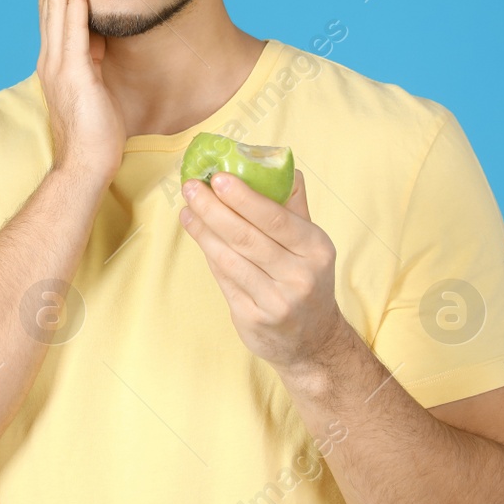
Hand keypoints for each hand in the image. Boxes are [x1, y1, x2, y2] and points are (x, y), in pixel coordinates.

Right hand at [36, 0, 124, 187]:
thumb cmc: (94, 133)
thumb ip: (92, 58)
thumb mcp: (94, 85)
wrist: (85, 165)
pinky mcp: (73, 73)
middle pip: (48, 2)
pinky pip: (72, 28)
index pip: (52, 11)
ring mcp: (59, 64)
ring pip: (55, 8)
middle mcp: (51, 57)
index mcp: (56, 60)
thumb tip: (99, 36)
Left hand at [179, 169, 349, 372]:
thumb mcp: (312, 244)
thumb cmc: (307, 279)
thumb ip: (293, 206)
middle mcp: (300, 276)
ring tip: (187, 209)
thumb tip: (274, 161)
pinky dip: (208, 254)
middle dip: (213, 209)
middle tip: (191, 187)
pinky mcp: (254, 318)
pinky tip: (197, 234)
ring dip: (203, 230)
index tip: (218, 177)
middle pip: (246, 237)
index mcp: (316, 249)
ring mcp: (276, 301)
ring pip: (230, 258)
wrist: (314, 341)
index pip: (275, 218)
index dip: (243, 197)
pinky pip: (224, 279)